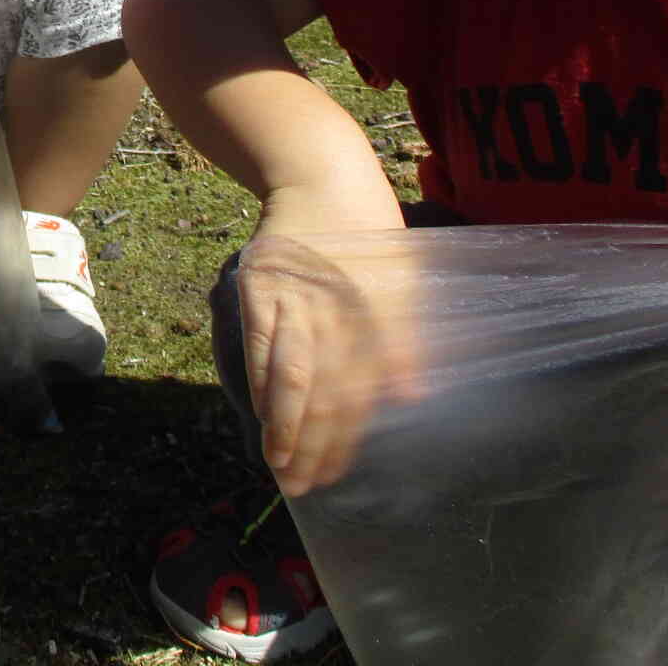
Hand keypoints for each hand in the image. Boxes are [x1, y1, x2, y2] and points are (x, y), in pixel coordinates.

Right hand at [238, 196, 420, 497]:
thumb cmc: (369, 237)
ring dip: (283, 426)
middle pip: (322, 396)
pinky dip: (259, 382)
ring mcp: (295, 302)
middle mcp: (336, 318)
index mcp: (373, 322)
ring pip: (290, 377)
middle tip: (299, 486)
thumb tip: (409, 399)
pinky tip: (258, 411)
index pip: (357, 395)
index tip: (334, 475)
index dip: (344, 440)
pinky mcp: (261, 286)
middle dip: (310, 446)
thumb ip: (402, 345)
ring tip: (276, 463)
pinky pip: (259, 345)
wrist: (324, 180)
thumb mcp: (401, 287)